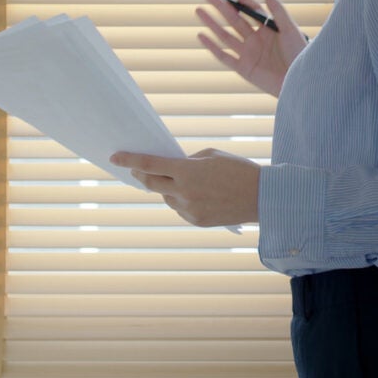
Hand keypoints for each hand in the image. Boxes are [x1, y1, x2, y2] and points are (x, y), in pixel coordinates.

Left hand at [109, 148, 259, 227]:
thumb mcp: (211, 156)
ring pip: (167, 197)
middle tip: (136, 170)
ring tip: (181, 180)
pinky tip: (195, 194)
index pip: (150, 165)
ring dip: (167, 188)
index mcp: (187, 172)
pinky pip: (180, 208)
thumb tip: (171, 168)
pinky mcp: (196, 221)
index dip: (130, 160)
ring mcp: (189, 210)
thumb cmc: (238, 170)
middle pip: (151, 184)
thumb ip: (187, 162)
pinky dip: (181, 200)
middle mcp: (184, 193)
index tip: (115, 156)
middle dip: (141, 175)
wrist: (262, 197)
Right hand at [196, 0, 307, 97]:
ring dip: (212, 23)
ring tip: (199, 10)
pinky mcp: (243, 69)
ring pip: (226, 35)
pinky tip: (201, 35)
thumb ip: (278, 11)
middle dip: (221, 6)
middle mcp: (256, 40)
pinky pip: (224, 56)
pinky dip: (212, 46)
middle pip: (235, 19)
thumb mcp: (290, 30)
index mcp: (269, 29)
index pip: (252, 9)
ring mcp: (248, 54)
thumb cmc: (300, 56)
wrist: (300, 82)